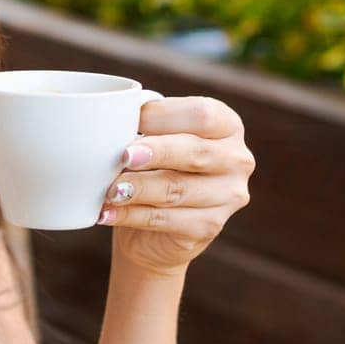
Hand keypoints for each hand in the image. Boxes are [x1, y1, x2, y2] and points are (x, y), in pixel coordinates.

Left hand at [97, 96, 254, 278]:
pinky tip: (107, 212)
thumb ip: (144, 127)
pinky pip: (165, 219)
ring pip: (177, 189)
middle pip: (195, 152)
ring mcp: (228, 197)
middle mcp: (237, 160)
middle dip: (156, 152)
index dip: (164, 116)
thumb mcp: (154, 139)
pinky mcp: (209, 227)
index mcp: (227, 125)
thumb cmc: (152, 167)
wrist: (153, 228)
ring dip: (138, 188)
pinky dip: (131, 215)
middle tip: (124, 156)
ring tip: (109, 189)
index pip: (203, 114)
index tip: (130, 120)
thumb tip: (114, 120)